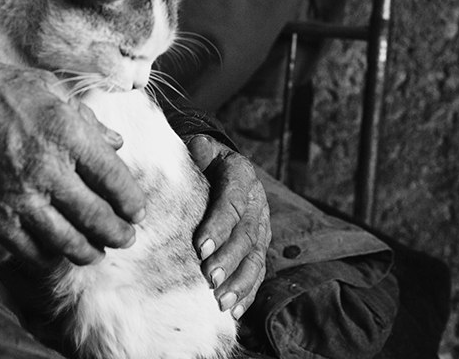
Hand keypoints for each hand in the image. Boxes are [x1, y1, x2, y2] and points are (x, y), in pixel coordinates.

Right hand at [0, 61, 145, 266]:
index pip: (114, 180)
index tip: (137, 210)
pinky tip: (59, 252)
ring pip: (68, 241)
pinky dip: (51, 257)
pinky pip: (32, 251)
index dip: (131, 201)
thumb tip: (116, 144)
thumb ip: (86, 120)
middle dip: (119, 233)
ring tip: (98, 251)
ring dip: (90, 251)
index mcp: (65, 133)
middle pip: (97, 217)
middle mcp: (46, 169)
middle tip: (126, 237)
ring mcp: (19, 198)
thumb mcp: (47, 89)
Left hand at [186, 134, 270, 319]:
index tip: (200, 246)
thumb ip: (200, 150)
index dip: (218, 225)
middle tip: (210, 278)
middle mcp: (256, 203)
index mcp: (241, 176)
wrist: (224, 166)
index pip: (232, 202)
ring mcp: (261, 228)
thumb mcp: (203, 148)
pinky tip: (235, 311)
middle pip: (246, 235)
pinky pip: (257, 272)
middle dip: (229, 259)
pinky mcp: (259, 247)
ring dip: (240, 283)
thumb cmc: (204, 160)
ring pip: (256, 258)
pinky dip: (247, 293)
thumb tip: (197, 147)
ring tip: (222, 302)